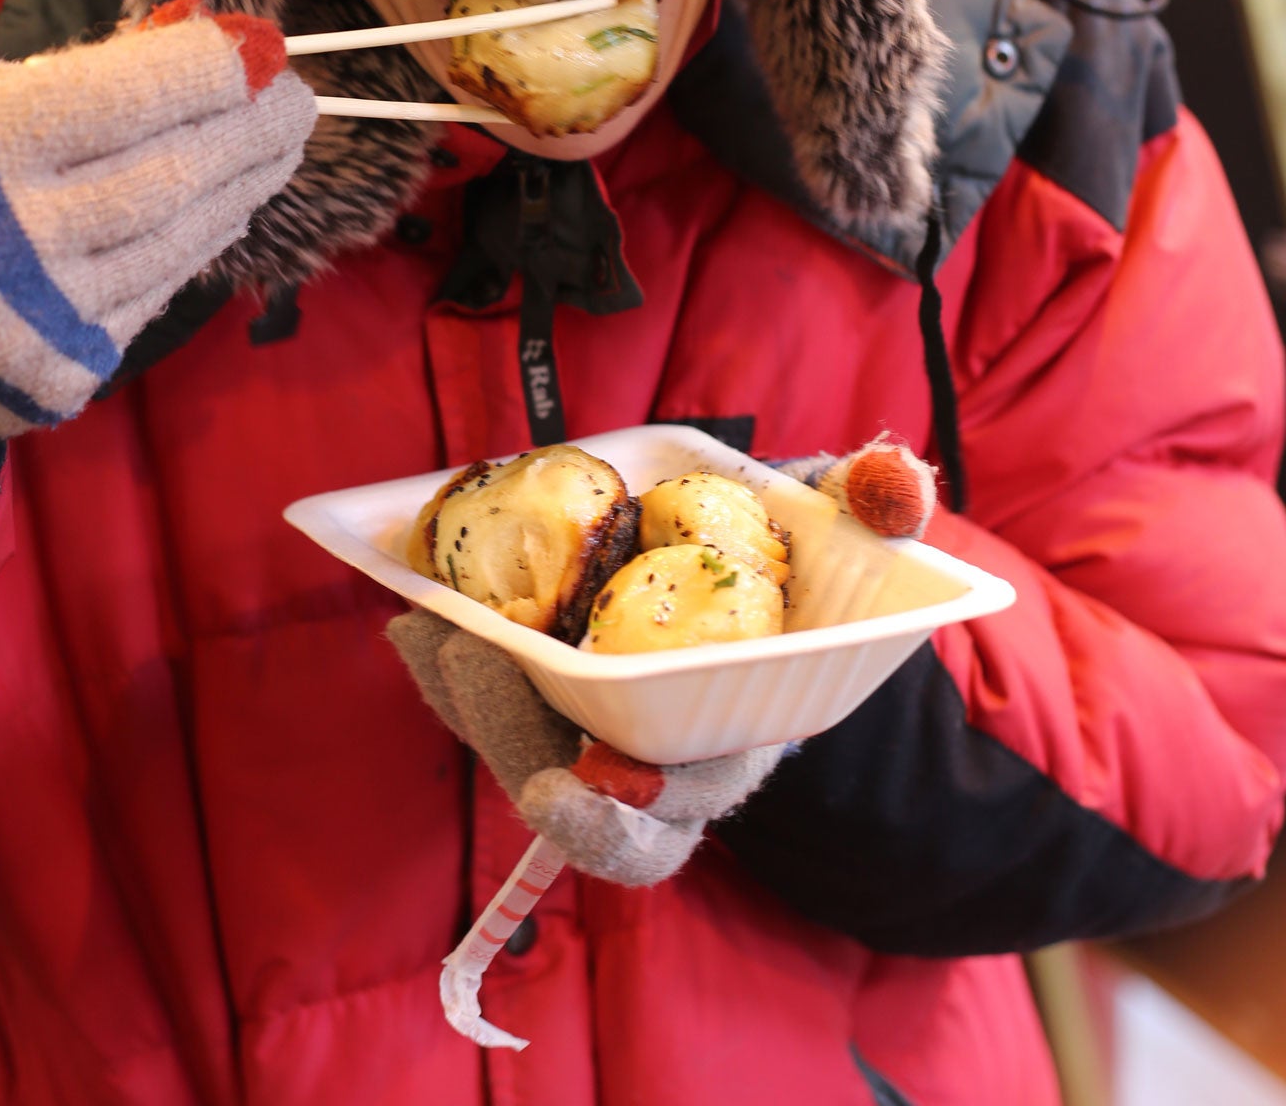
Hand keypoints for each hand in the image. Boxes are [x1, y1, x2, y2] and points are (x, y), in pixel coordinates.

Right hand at [0, 0, 315, 436]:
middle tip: (298, 99)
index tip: (256, 50)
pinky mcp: (66, 370)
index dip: (207, 71)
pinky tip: (230, 206)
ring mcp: (43, 315)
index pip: (122, 98)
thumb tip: (202, 50)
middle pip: (172, 173)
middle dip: (251, 130)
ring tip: (280, 147)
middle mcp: (9, 238)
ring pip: (180, 238)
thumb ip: (70, 79)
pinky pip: (159, 291)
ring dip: (244, 186)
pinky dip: (203, 242)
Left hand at [388, 436, 934, 883]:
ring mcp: (600, 742)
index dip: (615, 820)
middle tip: (472, 660)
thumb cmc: (801, 580)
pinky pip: (491, 713)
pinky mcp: (550, 708)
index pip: (673, 813)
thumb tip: (891, 486)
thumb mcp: (840, 541)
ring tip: (431, 630)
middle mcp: (662, 768)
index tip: (562, 790)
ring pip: (522, 754)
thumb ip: (868, 517)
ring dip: (469, 703)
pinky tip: (414, 618)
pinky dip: (448, 672)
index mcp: (733, 746)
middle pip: (574, 801)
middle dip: (512, 739)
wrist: (757, 594)